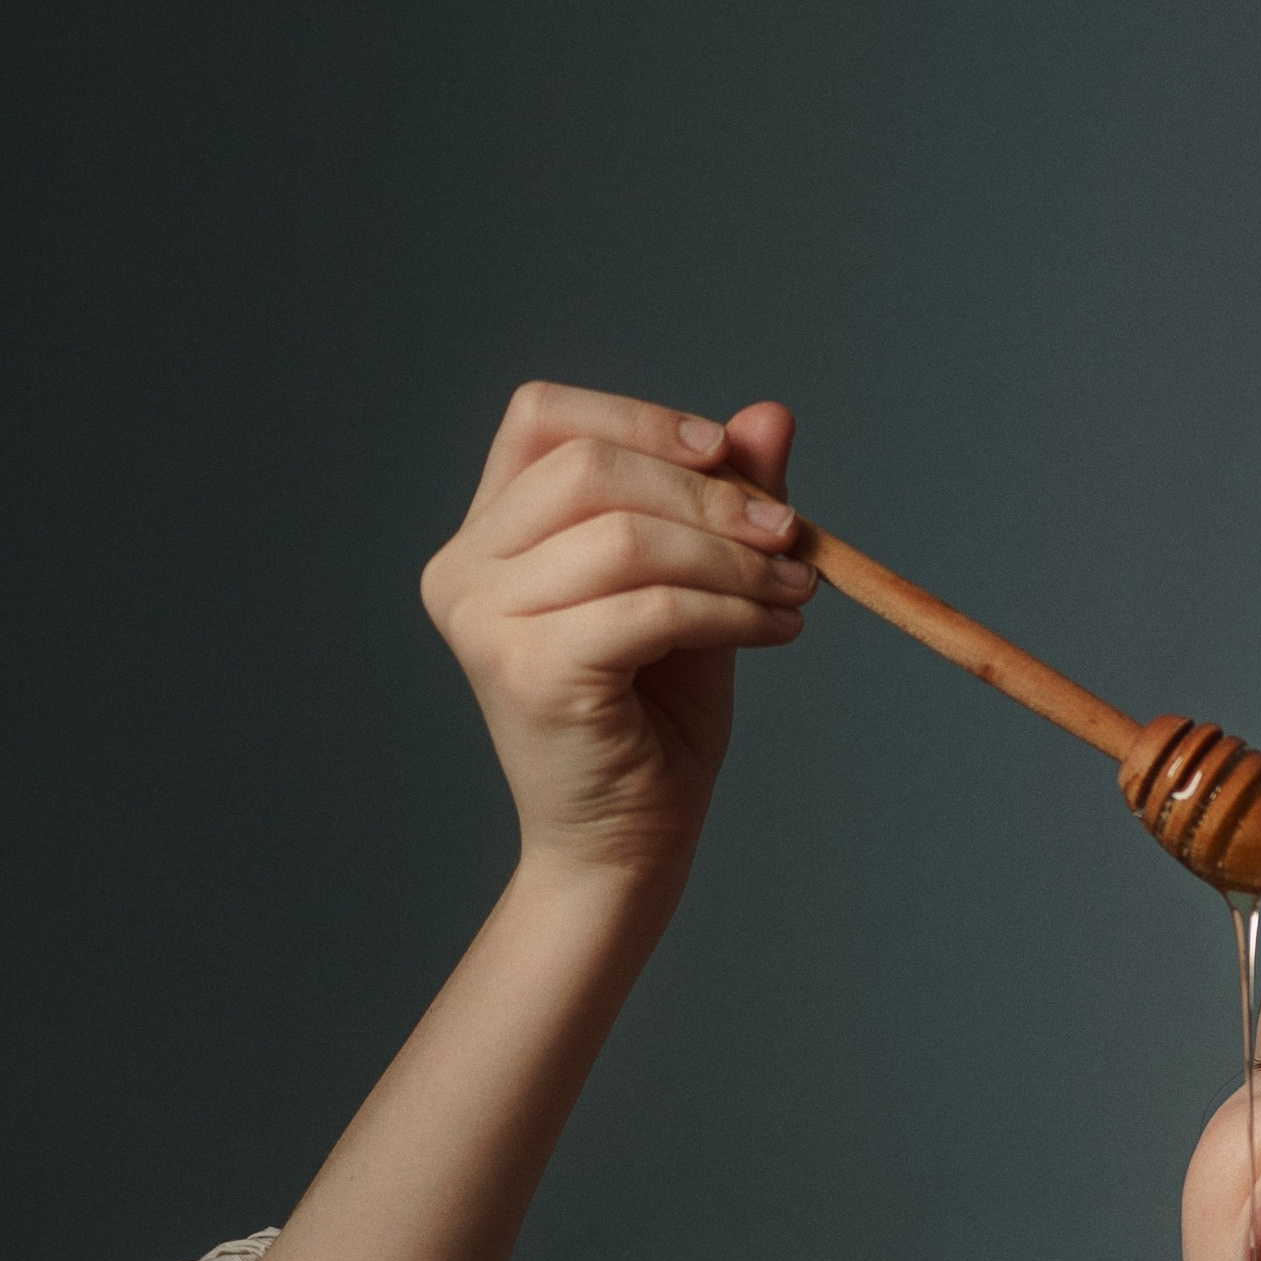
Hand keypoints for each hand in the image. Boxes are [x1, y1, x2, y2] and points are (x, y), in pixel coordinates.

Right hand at [421, 383, 809, 886]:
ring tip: (795, 587)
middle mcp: (465, 570)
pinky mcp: (529, 671)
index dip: (636, 417)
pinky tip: (777, 628)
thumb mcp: (695, 586)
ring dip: (731, 557)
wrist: (626, 846)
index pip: (542, 420)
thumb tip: (770, 414)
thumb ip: (718, 502)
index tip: (723, 452)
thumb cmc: (653, 720)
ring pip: (623, 536)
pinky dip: (729, 609)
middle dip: (706, 493)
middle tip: (789, 532)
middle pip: (587, 466)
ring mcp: (486, 621)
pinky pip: (649, 607)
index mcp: (488, 536)